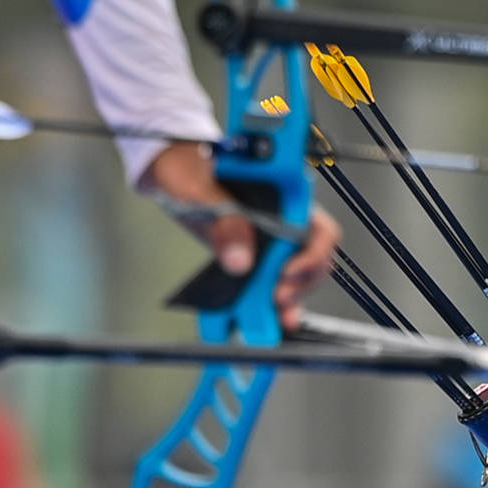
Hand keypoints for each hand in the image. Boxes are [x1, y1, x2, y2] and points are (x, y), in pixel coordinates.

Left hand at [148, 141, 339, 331]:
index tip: (287, 273)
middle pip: (313, 258)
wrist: (169, 172)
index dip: (312, 255)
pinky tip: (265, 320)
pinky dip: (271, 305)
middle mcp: (286, 216)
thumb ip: (223, 222)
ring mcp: (273, 238)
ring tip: (274, 316)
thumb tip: (241, 262)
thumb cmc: (187, 167)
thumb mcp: (200, 191)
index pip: (318, 227)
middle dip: (302, 282)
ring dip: (291, 298)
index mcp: (283, 192)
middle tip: (276, 298)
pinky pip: (273, 283)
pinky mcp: (256, 255)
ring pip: (298, 274)